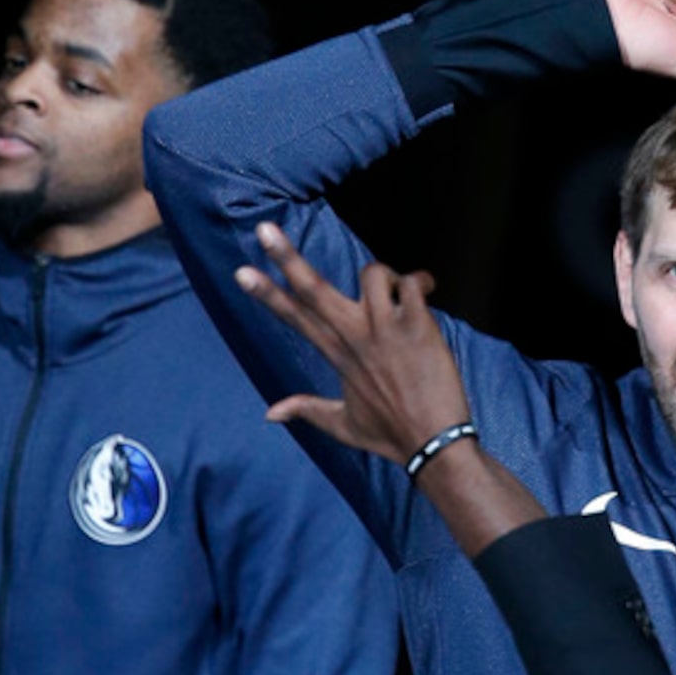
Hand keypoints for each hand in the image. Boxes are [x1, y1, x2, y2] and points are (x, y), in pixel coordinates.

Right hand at [236, 222, 472, 465]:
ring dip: (384, 274)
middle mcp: (355, 337)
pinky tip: (426, 291)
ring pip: (373, 273)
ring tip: (399, 289)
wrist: (434, 445)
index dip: (266, 294)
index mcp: (336, 355)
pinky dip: (418, 282)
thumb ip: (307, 410)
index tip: (241, 271)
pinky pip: (411, 284)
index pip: (294, 318)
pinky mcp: (418, 326)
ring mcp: (386, 329)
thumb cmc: (391, 435)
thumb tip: (269, 413)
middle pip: (314, 289)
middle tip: (264, 228)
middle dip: (286, 257)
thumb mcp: (343, 425)